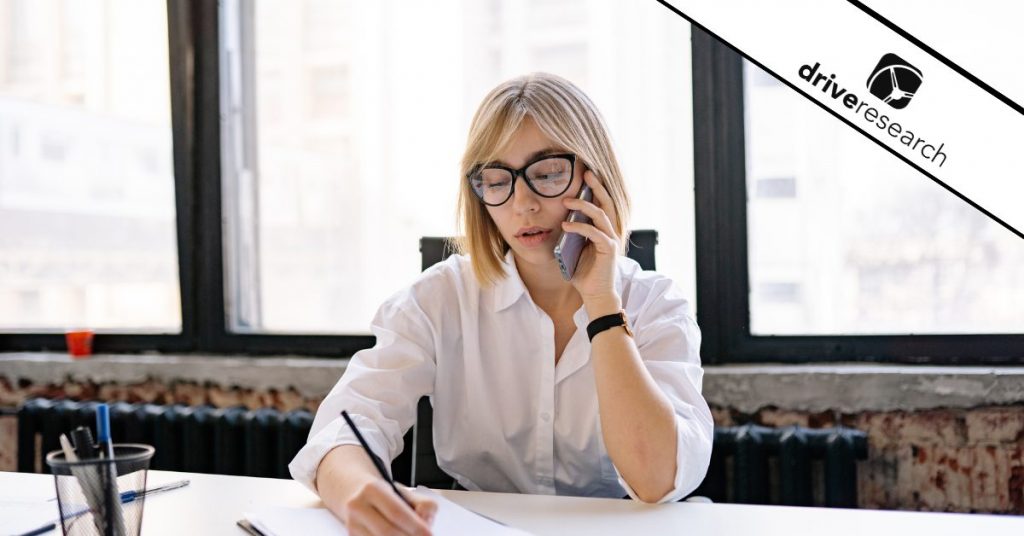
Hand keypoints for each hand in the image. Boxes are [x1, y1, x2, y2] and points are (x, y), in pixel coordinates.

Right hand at [341, 480, 435, 535]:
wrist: (355, 496)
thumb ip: (423, 504)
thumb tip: (426, 521)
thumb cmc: (385, 496)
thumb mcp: (404, 492)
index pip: (396, 512)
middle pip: (387, 532)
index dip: (415, 527)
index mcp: (372, 490)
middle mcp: (357, 507)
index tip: (429, 534)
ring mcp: (352, 525)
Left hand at [561, 170, 621, 315]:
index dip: (596, 188)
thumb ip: (571, 233)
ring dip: (583, 205)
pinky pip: (594, 233)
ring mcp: (611, 239)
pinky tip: (566, 225)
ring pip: (600, 215)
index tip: (585, 173)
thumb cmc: (584, 272)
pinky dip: (580, 227)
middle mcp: (610, 231)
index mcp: (603, 228)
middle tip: (586, 173)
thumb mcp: (573, 248)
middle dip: (596, 186)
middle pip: (607, 202)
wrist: (594, 294)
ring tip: (566, 200)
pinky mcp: (608, 250)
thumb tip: (559, 219)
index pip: (602, 203)